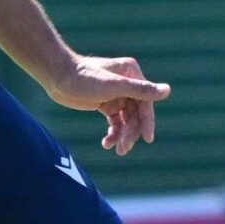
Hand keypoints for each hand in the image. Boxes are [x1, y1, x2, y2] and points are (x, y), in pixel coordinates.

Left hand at [44, 55, 169, 156]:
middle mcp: (127, 83)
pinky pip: (115, 122)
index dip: (147, 121)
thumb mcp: (114, 86)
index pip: (145, 102)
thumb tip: (167, 90)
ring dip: (122, 135)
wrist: (57, 77)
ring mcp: (116, 94)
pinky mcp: (105, 104)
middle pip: (136, 113)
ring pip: (126, 120)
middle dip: (131, 132)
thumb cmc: (84, 77)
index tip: (147, 139)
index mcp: (132, 74)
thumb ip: (141, 90)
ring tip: (115, 149)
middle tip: (123, 148)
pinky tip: (106, 143)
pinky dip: (113, 133)